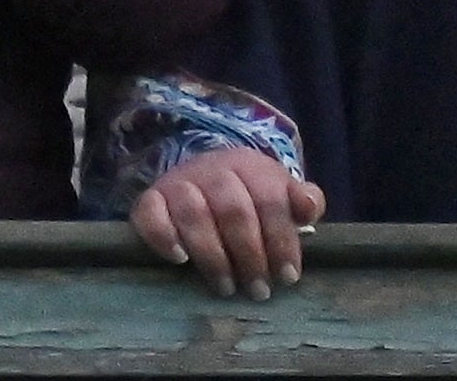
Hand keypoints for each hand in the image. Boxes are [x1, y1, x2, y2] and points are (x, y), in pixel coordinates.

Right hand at [132, 146, 323, 298]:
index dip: (281, 241)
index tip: (288, 277)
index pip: (269, 200)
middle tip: (258, 290)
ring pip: (193, 214)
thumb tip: (307, 207)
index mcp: (249, 166)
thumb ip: (304, 200)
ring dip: (212, 256)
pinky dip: (163, 237)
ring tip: (226, 287)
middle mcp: (211, 169)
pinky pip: (149, 214)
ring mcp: (177, 182)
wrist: (201, 177)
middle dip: (249, 255)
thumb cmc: (249, 197)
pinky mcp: (150, 197)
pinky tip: (180, 259)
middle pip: (233, 210)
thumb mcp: (280, 193)